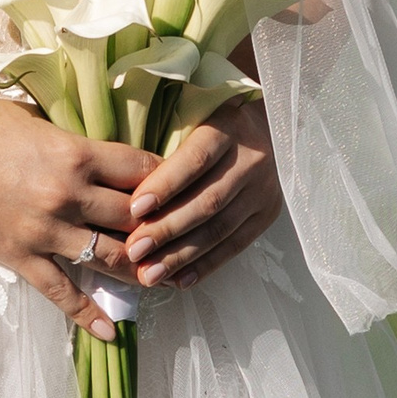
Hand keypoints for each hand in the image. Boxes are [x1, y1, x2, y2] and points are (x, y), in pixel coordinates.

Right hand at [0, 93, 156, 336]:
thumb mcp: (35, 119)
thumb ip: (72, 140)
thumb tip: (103, 151)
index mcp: (75, 153)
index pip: (142, 170)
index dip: (166, 179)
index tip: (181, 186)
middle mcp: (67, 194)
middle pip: (134, 218)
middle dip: (160, 227)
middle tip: (179, 237)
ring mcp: (42, 230)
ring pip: (109, 258)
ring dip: (139, 270)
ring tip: (162, 279)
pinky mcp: (18, 255)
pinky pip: (60, 292)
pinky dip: (88, 314)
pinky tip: (111, 332)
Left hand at [125, 97, 283, 287]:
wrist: (270, 128)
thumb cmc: (215, 125)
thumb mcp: (195, 118)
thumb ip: (167, 146)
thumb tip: (126, 189)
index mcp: (229, 130)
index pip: (195, 160)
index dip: (165, 185)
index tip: (135, 208)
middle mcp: (251, 160)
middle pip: (206, 201)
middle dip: (167, 229)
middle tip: (134, 251)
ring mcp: (263, 191)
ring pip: (219, 228)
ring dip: (181, 255)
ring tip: (150, 274)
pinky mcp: (267, 214)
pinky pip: (235, 245)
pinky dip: (207, 265)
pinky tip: (181, 280)